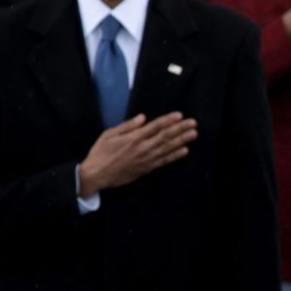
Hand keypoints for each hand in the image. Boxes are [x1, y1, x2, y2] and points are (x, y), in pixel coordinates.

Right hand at [78, 112, 197, 196]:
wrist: (96, 175)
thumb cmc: (100, 153)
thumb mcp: (109, 135)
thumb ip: (127, 126)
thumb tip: (143, 117)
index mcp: (133, 138)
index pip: (155, 126)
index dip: (168, 120)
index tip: (180, 115)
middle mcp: (142, 148)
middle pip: (165, 136)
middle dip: (180, 129)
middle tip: (193, 123)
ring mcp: (146, 159)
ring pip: (168, 148)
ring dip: (182, 141)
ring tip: (194, 134)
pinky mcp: (147, 169)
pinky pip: (164, 161)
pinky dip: (175, 156)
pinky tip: (185, 150)